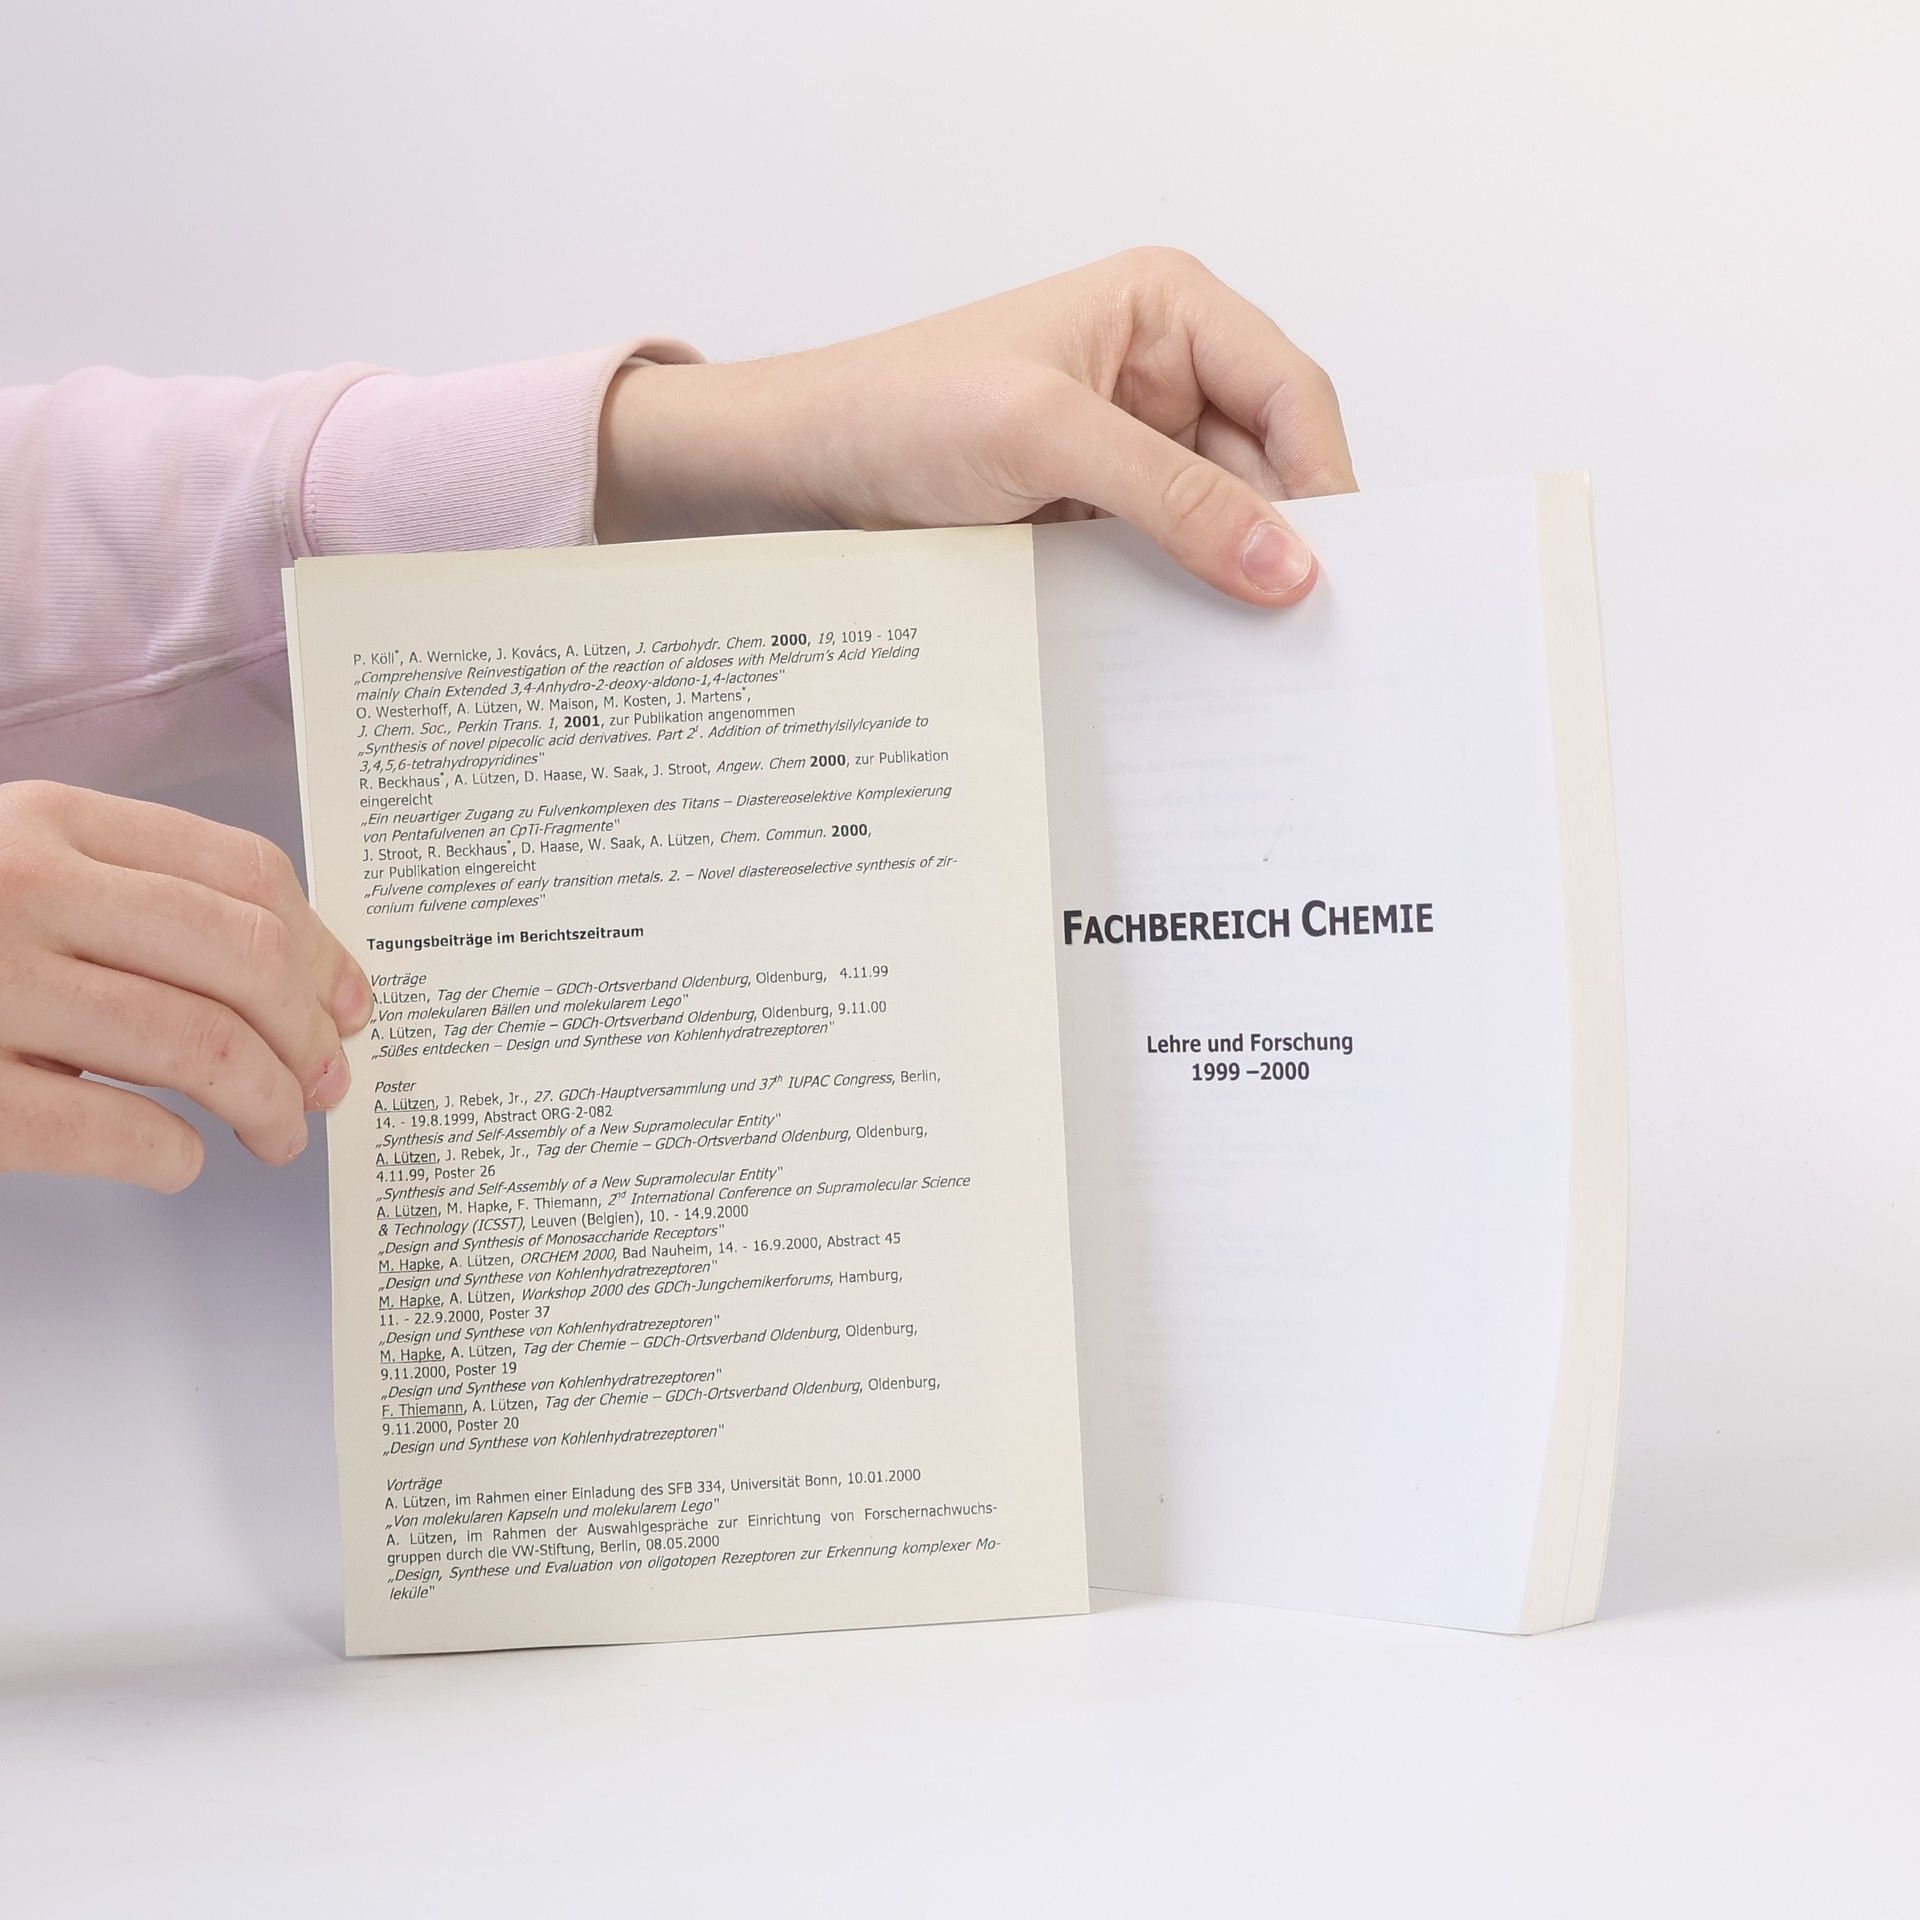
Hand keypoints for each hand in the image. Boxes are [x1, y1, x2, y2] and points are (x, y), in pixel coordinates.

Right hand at [0, 781, 372, 1190]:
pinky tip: (178, 1160)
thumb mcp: (16, 867)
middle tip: (326, 1083)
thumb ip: (131, 894)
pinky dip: (173, 1157)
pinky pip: (113, 1130)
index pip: (247, 874)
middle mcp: (22, 889)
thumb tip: (300, 979)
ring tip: (277, 1134)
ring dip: (268, 1104)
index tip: (349, 1004)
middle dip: (310, 1035)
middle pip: (245, 959)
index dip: (323, 951)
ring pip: (200, 1046)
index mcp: (48, 823)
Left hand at [596, 247, 1353, 605]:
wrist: (798, 469)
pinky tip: (1179, 650)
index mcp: (1167, 310)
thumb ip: (1174, 497)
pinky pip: (1165, 562)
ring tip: (1241, 653)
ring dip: (1224, 582)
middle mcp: (1160, 373)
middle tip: (1297, 632)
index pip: (1290, 394)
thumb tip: (1287, 563)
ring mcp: (1128, 449)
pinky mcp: (1095, 513)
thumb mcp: (1045, 436)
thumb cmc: (898, 410)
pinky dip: (1176, 603)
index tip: (1329, 571)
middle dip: (1278, 541)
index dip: (1323, 480)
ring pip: (1220, 524)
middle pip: (1268, 466)